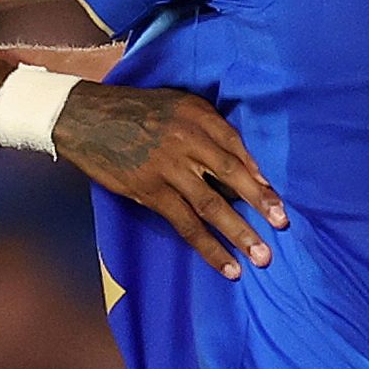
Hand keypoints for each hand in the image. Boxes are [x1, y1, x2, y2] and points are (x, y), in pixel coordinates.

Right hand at [53, 82, 286, 279]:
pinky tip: (226, 265)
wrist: (85, 118)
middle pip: (230, 175)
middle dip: (259, 202)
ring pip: (211, 205)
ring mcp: (167, 169)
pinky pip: (184, 224)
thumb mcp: (175, 104)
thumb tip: (242, 164)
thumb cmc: (134, 110)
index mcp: (195, 116)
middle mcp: (185, 141)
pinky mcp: (149, 192)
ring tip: (261, 257)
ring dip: (239, 233)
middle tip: (283, 225)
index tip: (276, 195)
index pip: (235, 145)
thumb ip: (207, 127)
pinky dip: (207, 246)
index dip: (257, 172)